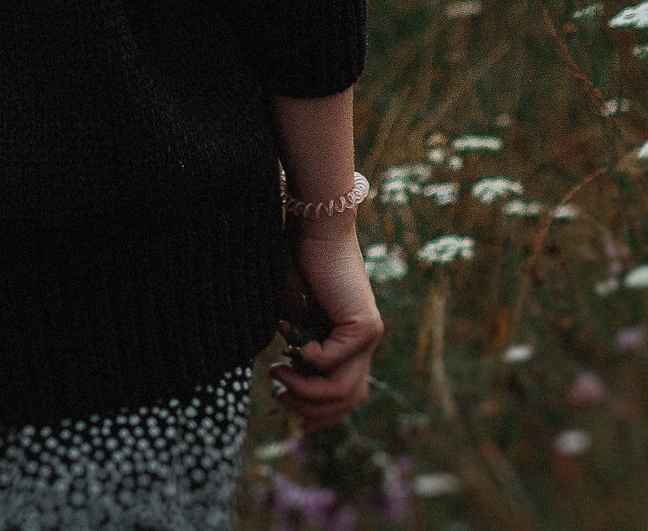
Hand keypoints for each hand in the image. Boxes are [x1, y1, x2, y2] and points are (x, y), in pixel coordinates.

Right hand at [271, 217, 381, 432]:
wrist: (314, 228)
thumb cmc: (299, 265)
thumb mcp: (294, 318)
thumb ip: (296, 349)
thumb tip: (284, 383)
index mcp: (350, 343)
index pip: (347, 396)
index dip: (322, 415)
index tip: (294, 418)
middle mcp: (365, 343)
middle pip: (347, 400)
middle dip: (310, 409)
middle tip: (279, 395)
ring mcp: (369, 336)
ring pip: (342, 390)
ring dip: (306, 390)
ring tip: (279, 374)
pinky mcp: (366, 326)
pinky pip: (334, 362)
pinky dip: (309, 359)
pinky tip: (291, 339)